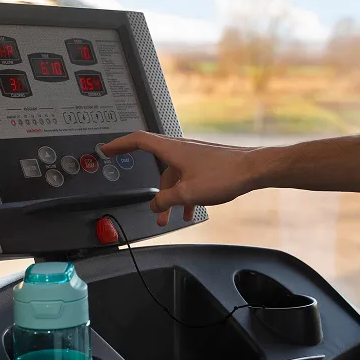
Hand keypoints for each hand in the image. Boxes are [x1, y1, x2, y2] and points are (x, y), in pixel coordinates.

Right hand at [101, 131, 262, 225]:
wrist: (252, 170)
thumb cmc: (224, 175)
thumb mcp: (188, 193)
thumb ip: (166, 200)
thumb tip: (155, 206)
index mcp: (172, 150)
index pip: (138, 141)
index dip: (119, 144)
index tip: (107, 149)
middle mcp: (181, 150)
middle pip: (156, 168)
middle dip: (151, 191)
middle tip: (142, 201)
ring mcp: (193, 157)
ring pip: (173, 178)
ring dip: (169, 198)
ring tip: (168, 218)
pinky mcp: (203, 164)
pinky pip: (186, 180)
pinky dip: (183, 195)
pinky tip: (189, 211)